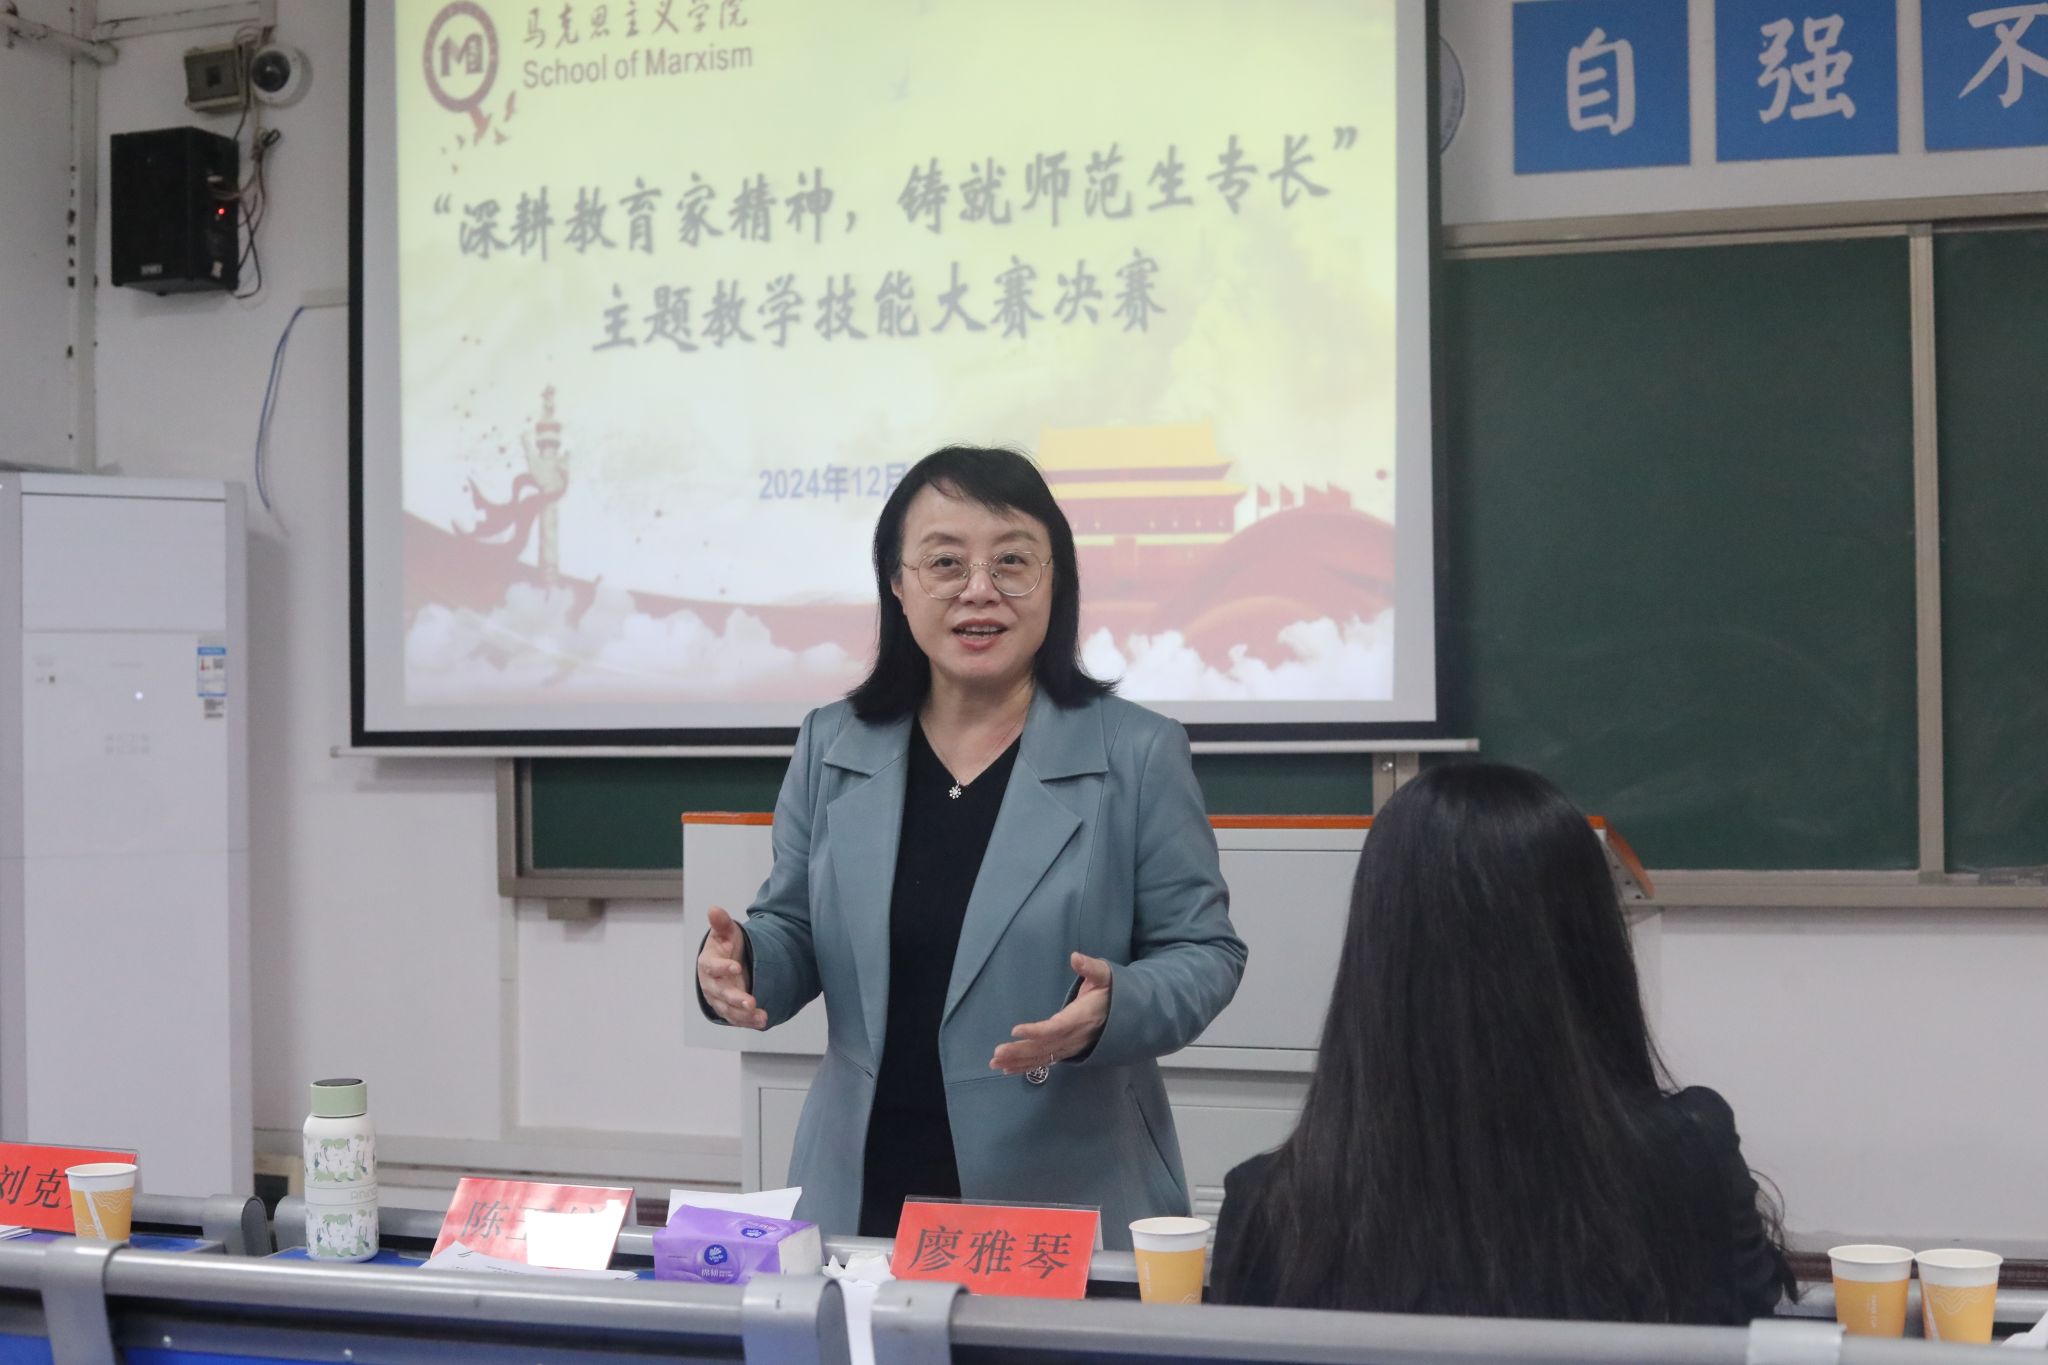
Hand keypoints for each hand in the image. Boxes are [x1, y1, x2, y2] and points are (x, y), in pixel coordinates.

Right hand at [698, 906, 765, 1028]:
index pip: (712, 967)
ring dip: (744, 1014)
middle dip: (735, 998)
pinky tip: (763, 1021)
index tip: (736, 967)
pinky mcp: (729, 1010)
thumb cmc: (724, 947)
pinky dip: (749, 1021)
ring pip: (729, 1010)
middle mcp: (711, 985)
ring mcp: (720, 999)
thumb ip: (721, 923)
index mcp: (708, 964)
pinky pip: (738, 1018)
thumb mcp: (725, 932)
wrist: (725, 965)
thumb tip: (714, 908)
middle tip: (750, 1001)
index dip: (722, 967)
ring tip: (761, 1016)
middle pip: (721, 993)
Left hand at [990, 952, 1112, 1074]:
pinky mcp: (1067, 1051)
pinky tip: (1008, 1069)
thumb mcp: (1105, 975)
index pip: (1057, 1027)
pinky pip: (1046, 1061)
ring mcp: (1070, 1046)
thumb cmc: (1112, 991)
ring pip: (1043, 1057)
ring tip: (996, 1063)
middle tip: (997, 1053)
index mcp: (1081, 1017)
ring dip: (1019, 1061)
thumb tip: (1075, 957)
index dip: (1037, 1031)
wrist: (1128, 1015)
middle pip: (1045, 1047)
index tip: (1015, 1030)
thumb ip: (1091, 967)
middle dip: (1020, 1051)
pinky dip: (1026, 1066)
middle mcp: (1074, 1036)